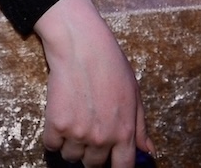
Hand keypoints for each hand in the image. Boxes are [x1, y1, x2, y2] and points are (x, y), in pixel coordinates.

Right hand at [34, 0, 152, 167]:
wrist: (81, 46)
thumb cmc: (111, 65)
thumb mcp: (134, 94)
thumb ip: (141, 127)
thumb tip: (149, 151)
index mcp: (125, 132)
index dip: (115, 167)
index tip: (109, 162)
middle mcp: (102, 138)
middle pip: (93, 165)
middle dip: (91, 152)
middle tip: (88, 129)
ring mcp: (79, 134)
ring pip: (71, 157)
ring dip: (71, 144)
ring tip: (74, 119)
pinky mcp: (57, 125)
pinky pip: (52, 145)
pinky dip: (54, 136)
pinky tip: (60, 118)